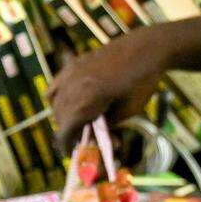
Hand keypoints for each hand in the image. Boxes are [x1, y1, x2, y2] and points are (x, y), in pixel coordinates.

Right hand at [48, 27, 175, 151]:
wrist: (145, 49)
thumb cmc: (141, 83)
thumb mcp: (126, 112)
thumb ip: (106, 125)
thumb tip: (94, 135)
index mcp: (85, 102)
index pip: (64, 130)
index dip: (66, 145)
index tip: (71, 152)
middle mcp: (72, 88)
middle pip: (59, 117)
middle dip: (67, 130)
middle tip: (80, 137)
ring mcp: (71, 74)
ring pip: (55, 102)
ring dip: (62, 114)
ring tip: (76, 119)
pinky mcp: (73, 64)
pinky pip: (56, 84)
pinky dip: (56, 96)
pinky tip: (65, 101)